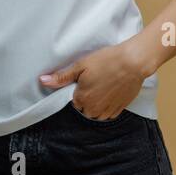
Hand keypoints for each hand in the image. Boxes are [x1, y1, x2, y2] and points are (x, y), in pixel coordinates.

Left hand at [38, 41, 152, 120]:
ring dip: (98, 104)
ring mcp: (108, 110)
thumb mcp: (81, 65)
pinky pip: (109, 113)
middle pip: (85, 109)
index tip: (85, 81)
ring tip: (104, 87)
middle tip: (95, 82)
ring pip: (97, 113)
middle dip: (87, 99)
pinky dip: (108, 106)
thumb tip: (42, 81)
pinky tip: (112, 92)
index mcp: (82, 99)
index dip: (79, 90)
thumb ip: (61, 77)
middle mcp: (94, 109)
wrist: (133, 62)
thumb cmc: (107, 61)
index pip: (74, 102)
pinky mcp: (120, 108)